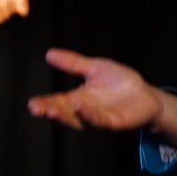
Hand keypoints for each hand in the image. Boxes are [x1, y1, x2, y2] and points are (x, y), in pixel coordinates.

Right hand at [27, 47, 166, 132]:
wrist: (145, 94)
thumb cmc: (119, 82)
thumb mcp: (94, 68)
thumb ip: (73, 63)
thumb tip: (49, 53)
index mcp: (78, 99)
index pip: (57, 102)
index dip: (44, 104)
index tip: (32, 104)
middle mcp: (85, 112)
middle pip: (64, 113)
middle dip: (50, 111)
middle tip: (37, 108)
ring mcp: (98, 119)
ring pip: (78, 120)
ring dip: (65, 116)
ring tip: (51, 110)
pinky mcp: (113, 122)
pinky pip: (99, 120)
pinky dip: (89, 115)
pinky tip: (80, 107)